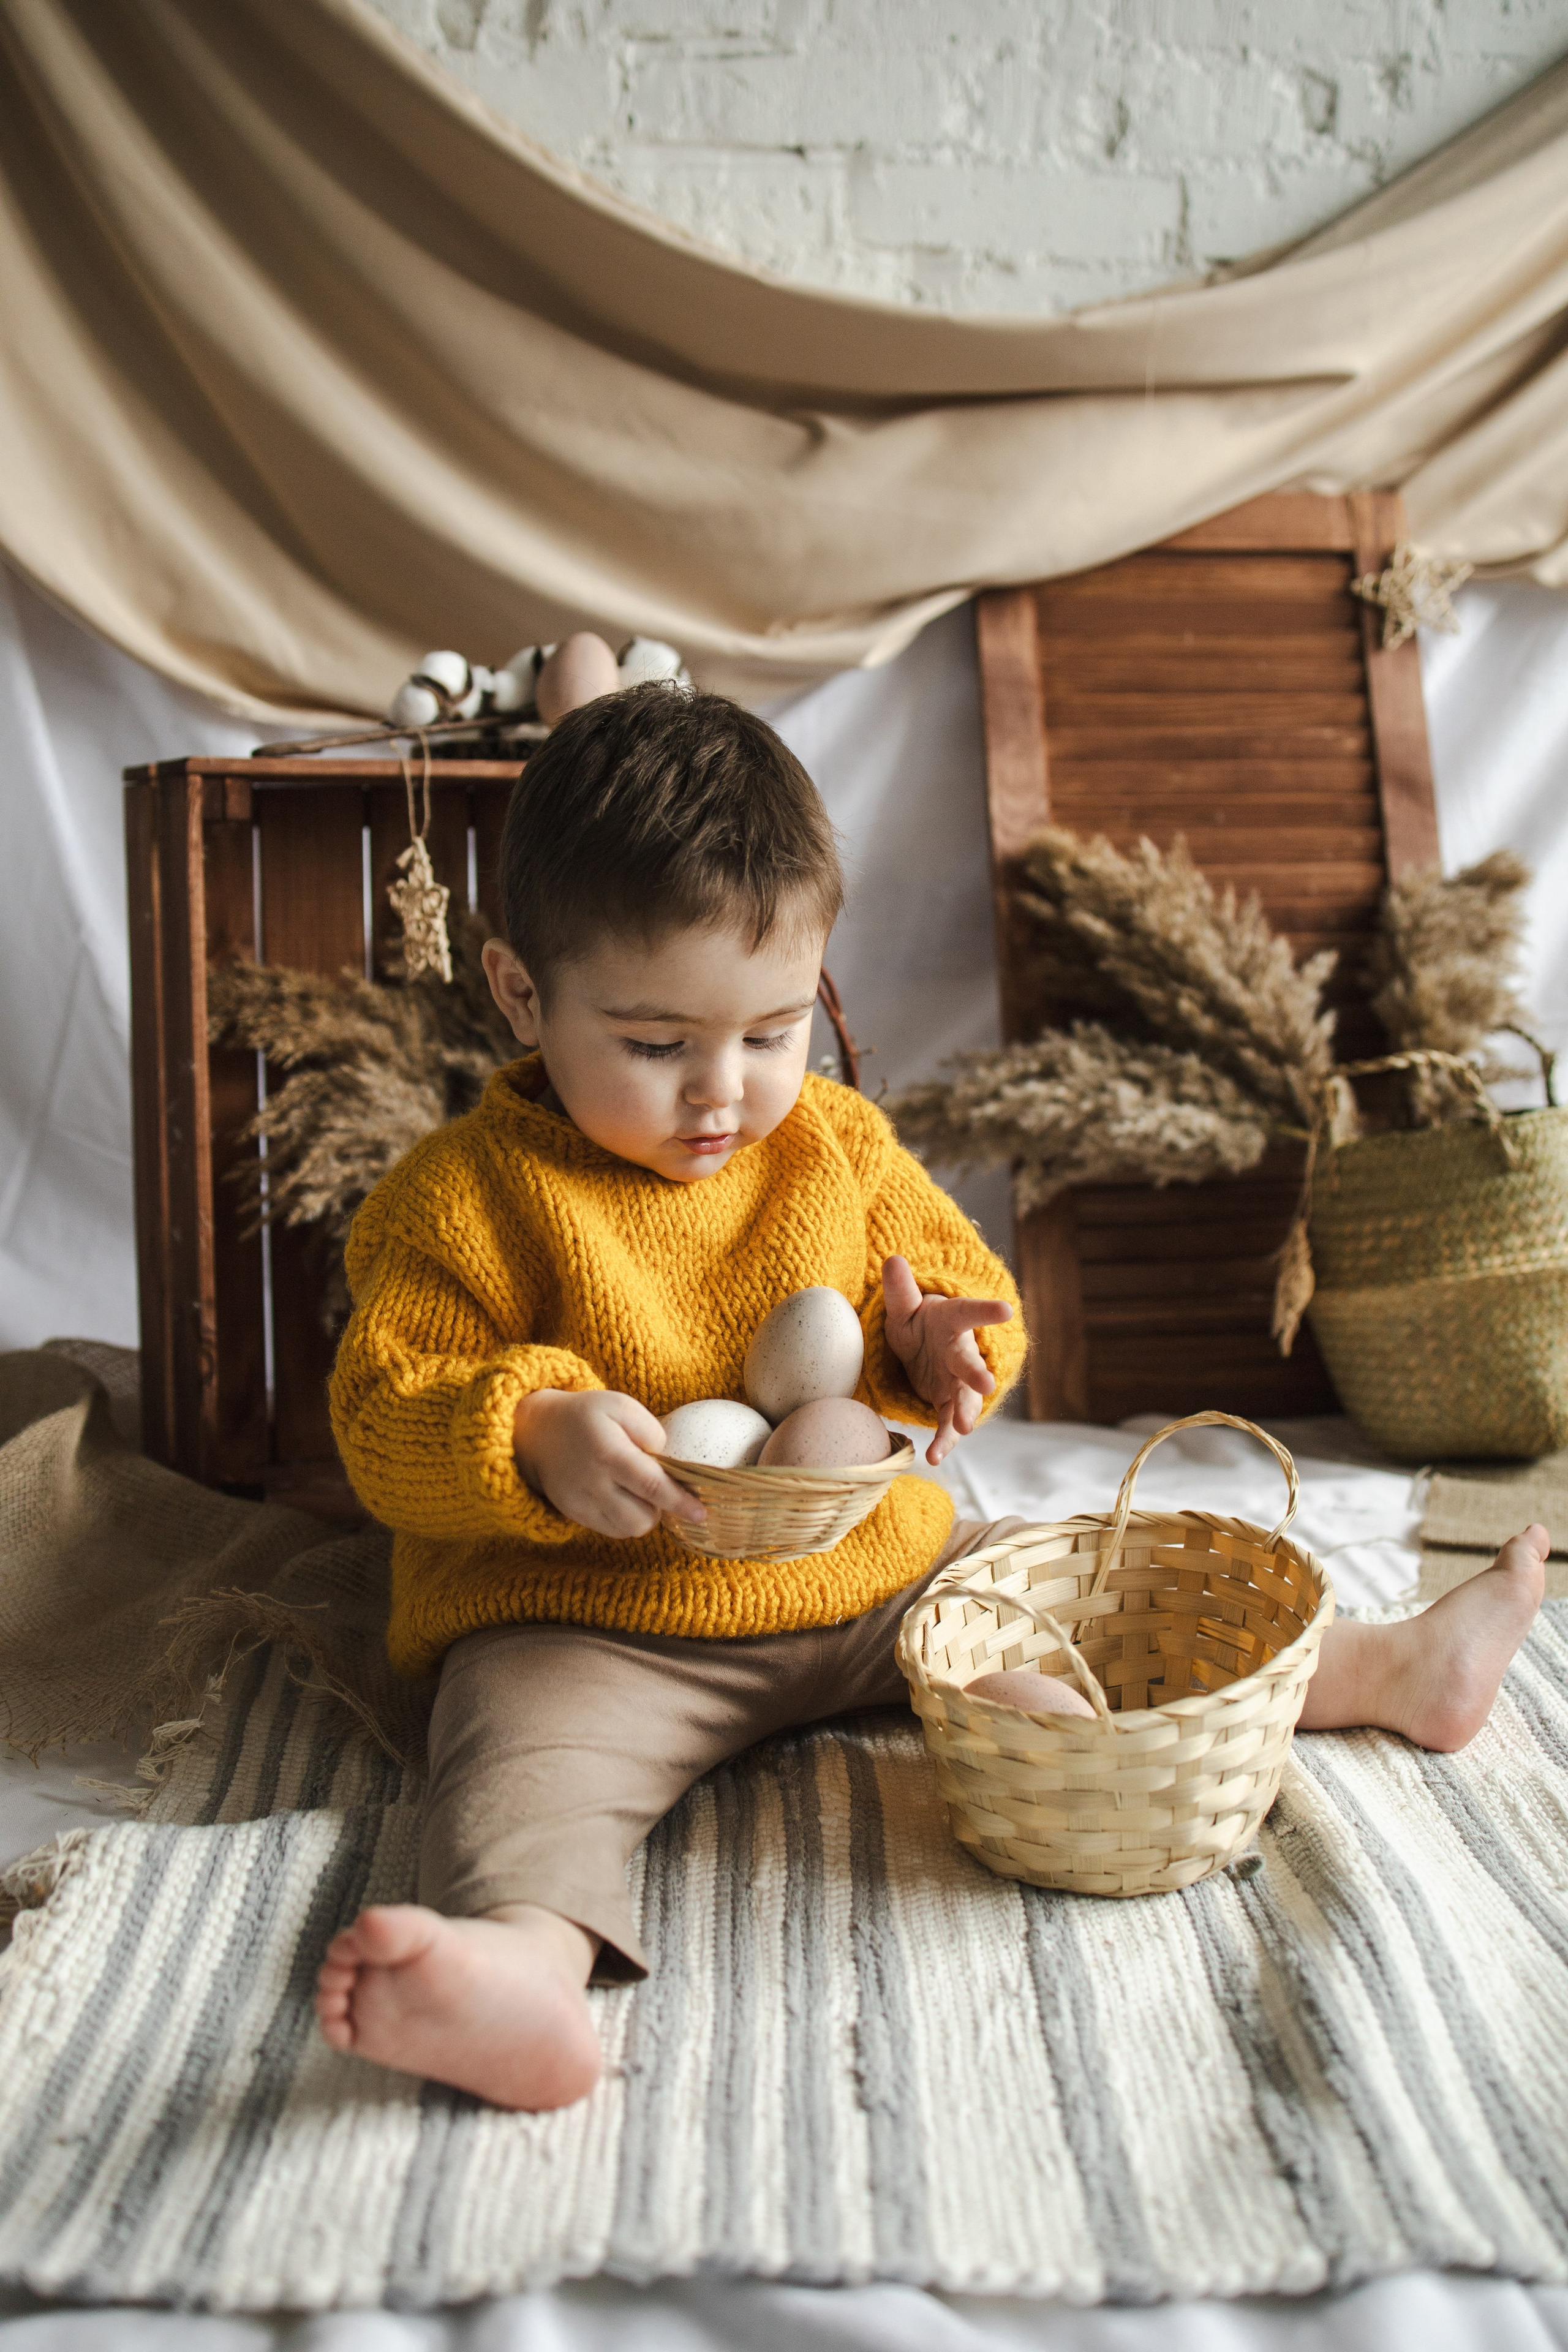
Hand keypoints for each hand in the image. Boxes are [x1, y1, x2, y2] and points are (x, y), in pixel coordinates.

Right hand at [513, 1389, 705, 1538]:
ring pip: (630, 1529)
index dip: (680, 1502)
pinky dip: (626, 1520)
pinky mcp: (574, 1514)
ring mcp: (582, 1503)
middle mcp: (594, 1483)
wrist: (537, 1432)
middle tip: (661, 1486)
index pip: (652, 1486)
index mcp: (609, 1453)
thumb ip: (650, 1429)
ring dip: (645, 1516)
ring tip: (641, 1492)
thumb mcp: (620, 1404)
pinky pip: (612, 1531)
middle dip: (663, 1508)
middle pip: (643, 1517)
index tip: (702, 1512)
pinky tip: (623, 1498)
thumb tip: (668, 1458)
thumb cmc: (586, 1415)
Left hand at [881, 1254, 1011, 1466]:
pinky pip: (947, 1424)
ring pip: (964, 1399)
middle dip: (976, 1374)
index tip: (1006, 1310)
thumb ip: (900, 1290)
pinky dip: (944, 1441)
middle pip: (969, 1363)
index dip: (986, 1311)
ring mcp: (958, 1381)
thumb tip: (892, 1259)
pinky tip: (934, 1457)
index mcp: (952, 1321)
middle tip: (986, 1385)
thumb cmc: (917, 1323)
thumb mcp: (904, 1308)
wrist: (924, 1349)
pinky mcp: (949, 1404)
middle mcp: (961, 1352)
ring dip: (963, 1414)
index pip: (969, 1312)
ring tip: (962, 1429)